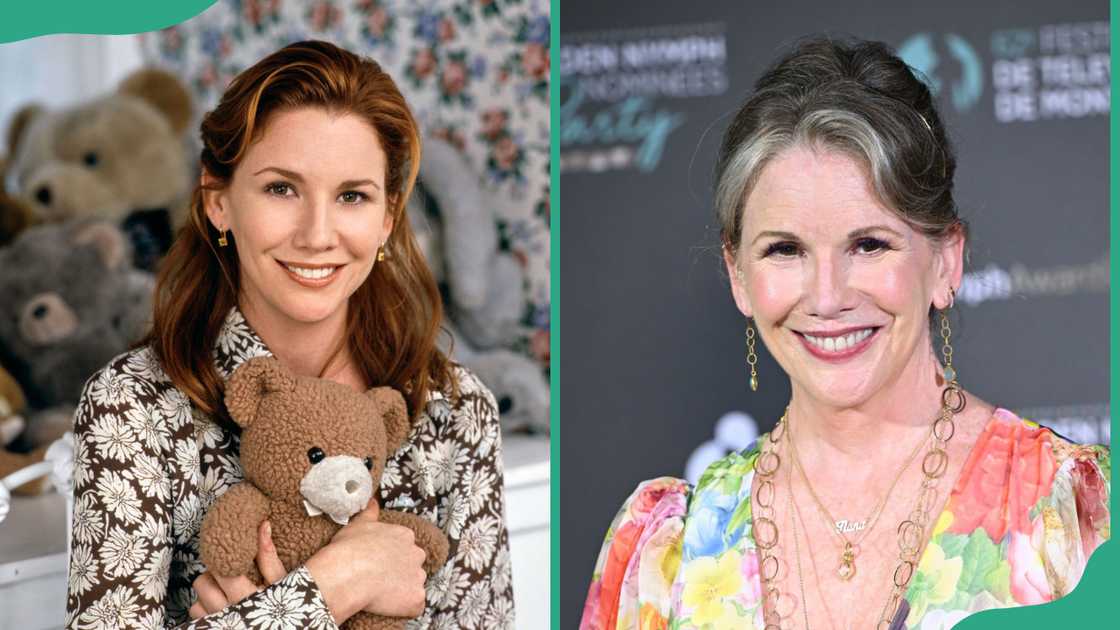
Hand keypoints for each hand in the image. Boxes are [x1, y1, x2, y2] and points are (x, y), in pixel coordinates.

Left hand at [189, 520, 286, 618]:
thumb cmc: (286, 609)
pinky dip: (206, 609)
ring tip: (225, 592)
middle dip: (214, 576)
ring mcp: (218, 623)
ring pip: (196, 602)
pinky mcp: (213, 629)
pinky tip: (221, 606)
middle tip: (230, 574)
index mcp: (245, 597)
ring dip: (208, 595)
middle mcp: (227, 612)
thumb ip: (269, 555)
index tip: (231, 555)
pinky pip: (197, 616)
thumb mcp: (282, 582)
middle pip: (202, 584)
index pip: (220, 569)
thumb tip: (263, 525)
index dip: (223, 559)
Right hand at [305, 500, 428, 622]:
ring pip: (415, 584)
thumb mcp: (357, 524)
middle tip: (380, 579)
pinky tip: (389, 606)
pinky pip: (415, 605)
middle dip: (401, 572)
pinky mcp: (416, 598)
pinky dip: (405, 608)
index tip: (379, 563)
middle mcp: (416, 554)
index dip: (392, 557)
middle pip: (413, 565)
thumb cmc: (348, 549)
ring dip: (403, 589)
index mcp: (404, 536)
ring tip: (382, 593)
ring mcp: (418, 577)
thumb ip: (370, 513)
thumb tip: (373, 501)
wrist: (347, 574)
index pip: (405, 547)